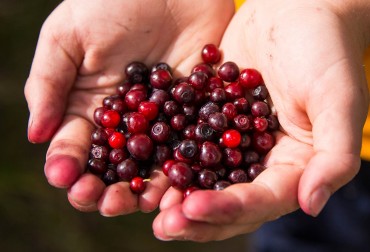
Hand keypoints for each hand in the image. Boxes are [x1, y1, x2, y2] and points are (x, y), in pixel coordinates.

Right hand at [24, 0, 233, 214]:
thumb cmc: (112, 2)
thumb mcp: (68, 35)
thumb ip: (48, 83)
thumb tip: (36, 136)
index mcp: (89, 106)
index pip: (74, 144)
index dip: (67, 164)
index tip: (64, 177)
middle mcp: (125, 121)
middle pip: (113, 166)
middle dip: (105, 187)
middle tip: (102, 202)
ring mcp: (162, 121)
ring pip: (152, 165)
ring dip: (144, 188)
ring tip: (141, 204)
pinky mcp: (195, 114)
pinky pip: (189, 146)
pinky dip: (186, 168)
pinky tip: (180, 184)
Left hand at [153, 0, 369, 240]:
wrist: (297, 9)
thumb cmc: (326, 50)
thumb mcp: (339, 100)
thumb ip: (335, 155)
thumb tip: (311, 204)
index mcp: (294, 164)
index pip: (261, 199)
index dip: (229, 208)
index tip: (193, 209)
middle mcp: (262, 160)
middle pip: (229, 199)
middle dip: (197, 216)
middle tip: (164, 226)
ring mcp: (234, 141)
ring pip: (205, 177)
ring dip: (178, 195)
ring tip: (150, 208)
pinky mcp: (213, 119)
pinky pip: (190, 144)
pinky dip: (170, 157)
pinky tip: (148, 165)